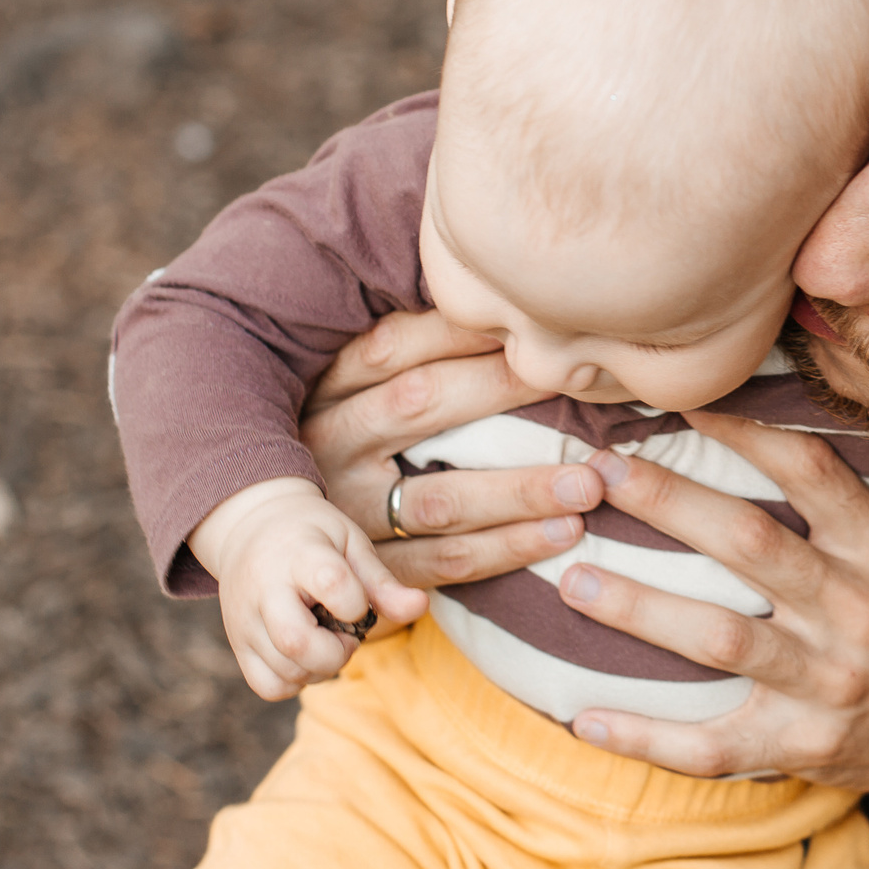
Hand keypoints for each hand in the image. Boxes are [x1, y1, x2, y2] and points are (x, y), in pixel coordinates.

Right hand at [189, 478, 427, 699]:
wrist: (252, 527)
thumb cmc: (314, 537)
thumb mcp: (351, 545)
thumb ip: (383, 582)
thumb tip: (419, 607)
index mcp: (299, 554)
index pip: (331, 584)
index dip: (356, 603)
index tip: (357, 602)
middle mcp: (263, 589)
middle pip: (297, 642)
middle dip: (337, 653)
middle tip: (345, 635)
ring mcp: (244, 620)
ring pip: (285, 671)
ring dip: (321, 669)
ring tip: (326, 640)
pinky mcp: (238, 645)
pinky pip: (268, 686)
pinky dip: (295, 682)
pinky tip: (305, 657)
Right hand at [299, 310, 603, 587]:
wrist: (280, 549)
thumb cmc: (339, 444)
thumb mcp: (345, 392)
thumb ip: (402, 352)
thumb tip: (486, 297)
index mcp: (322, 391)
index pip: (391, 346)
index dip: (460, 327)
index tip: (531, 315)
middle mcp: (329, 447)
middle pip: (420, 406)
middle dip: (503, 388)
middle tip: (579, 379)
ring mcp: (347, 514)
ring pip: (441, 498)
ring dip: (520, 490)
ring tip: (589, 483)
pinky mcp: (371, 571)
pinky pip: (445, 562)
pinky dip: (508, 548)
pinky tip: (565, 534)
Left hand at [546, 413, 868, 799]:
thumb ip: (861, 487)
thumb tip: (796, 403)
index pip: (808, 470)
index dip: (741, 430)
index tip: (677, 403)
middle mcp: (859, 612)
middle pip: (747, 544)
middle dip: (665, 501)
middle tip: (597, 469)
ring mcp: (828, 685)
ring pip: (718, 640)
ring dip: (638, 608)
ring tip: (571, 578)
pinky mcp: (800, 747)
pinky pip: (710, 747)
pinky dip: (644, 736)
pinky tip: (583, 718)